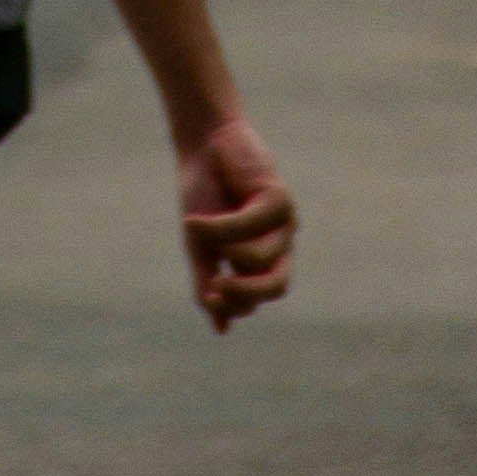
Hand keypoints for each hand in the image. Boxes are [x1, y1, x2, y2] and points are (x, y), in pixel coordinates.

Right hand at [174, 112, 293, 330]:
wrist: (202, 146)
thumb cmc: (203, 197)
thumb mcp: (201, 247)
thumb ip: (208, 284)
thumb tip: (222, 329)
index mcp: (261, 260)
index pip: (259, 298)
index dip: (236, 304)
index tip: (210, 294)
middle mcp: (278, 243)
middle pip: (277, 286)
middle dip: (247, 293)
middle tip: (217, 286)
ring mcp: (283, 222)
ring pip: (258, 259)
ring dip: (222, 247)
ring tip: (197, 227)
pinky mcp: (279, 198)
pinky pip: (251, 226)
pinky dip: (219, 227)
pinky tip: (193, 221)